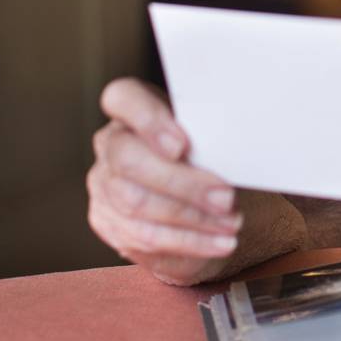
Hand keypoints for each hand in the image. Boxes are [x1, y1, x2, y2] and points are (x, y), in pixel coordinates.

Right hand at [86, 78, 241, 285]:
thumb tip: (236, 153)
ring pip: (137, 204)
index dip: (148, 120)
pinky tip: (217, 243)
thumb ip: (211, 139)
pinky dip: (188, 242)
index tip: (182, 144)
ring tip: (231, 225)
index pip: (122, 98)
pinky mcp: (108, 222)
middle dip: (184, 184)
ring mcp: (104, 185)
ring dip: (192, 219)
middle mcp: (110, 145)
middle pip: (131, 161)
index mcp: (133, 110)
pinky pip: (144, 237)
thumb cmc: (207, 157)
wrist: (198, 199)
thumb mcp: (211, 139)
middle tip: (226, 198)